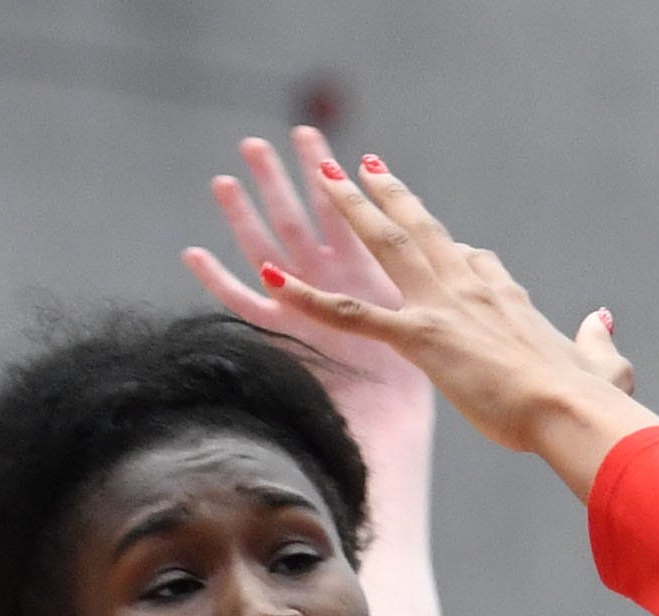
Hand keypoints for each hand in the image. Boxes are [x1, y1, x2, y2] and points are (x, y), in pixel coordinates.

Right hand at [185, 129, 431, 410]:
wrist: (416, 430)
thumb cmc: (446, 388)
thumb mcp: (444, 328)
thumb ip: (448, 290)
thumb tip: (467, 256)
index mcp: (372, 280)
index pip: (350, 224)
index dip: (338, 190)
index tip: (335, 151)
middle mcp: (337, 288)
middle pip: (302, 222)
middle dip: (282, 180)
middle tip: (257, 143)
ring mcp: (309, 307)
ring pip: (272, 247)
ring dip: (246, 207)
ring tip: (223, 177)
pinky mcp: (290, 340)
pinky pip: (247, 307)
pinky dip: (217, 281)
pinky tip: (191, 254)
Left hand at [262, 156, 643, 467]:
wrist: (569, 410)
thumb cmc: (588, 401)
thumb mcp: (606, 365)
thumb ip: (600, 340)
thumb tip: (604, 319)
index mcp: (510, 298)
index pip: (477, 264)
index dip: (460, 254)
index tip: (450, 247)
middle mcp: (471, 288)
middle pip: (423, 229)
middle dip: (391, 195)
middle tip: (362, 166)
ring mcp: (442, 307)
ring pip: (386, 245)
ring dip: (351, 209)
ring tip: (322, 178)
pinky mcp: (419, 338)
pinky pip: (350, 313)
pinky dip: (305, 297)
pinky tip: (269, 280)